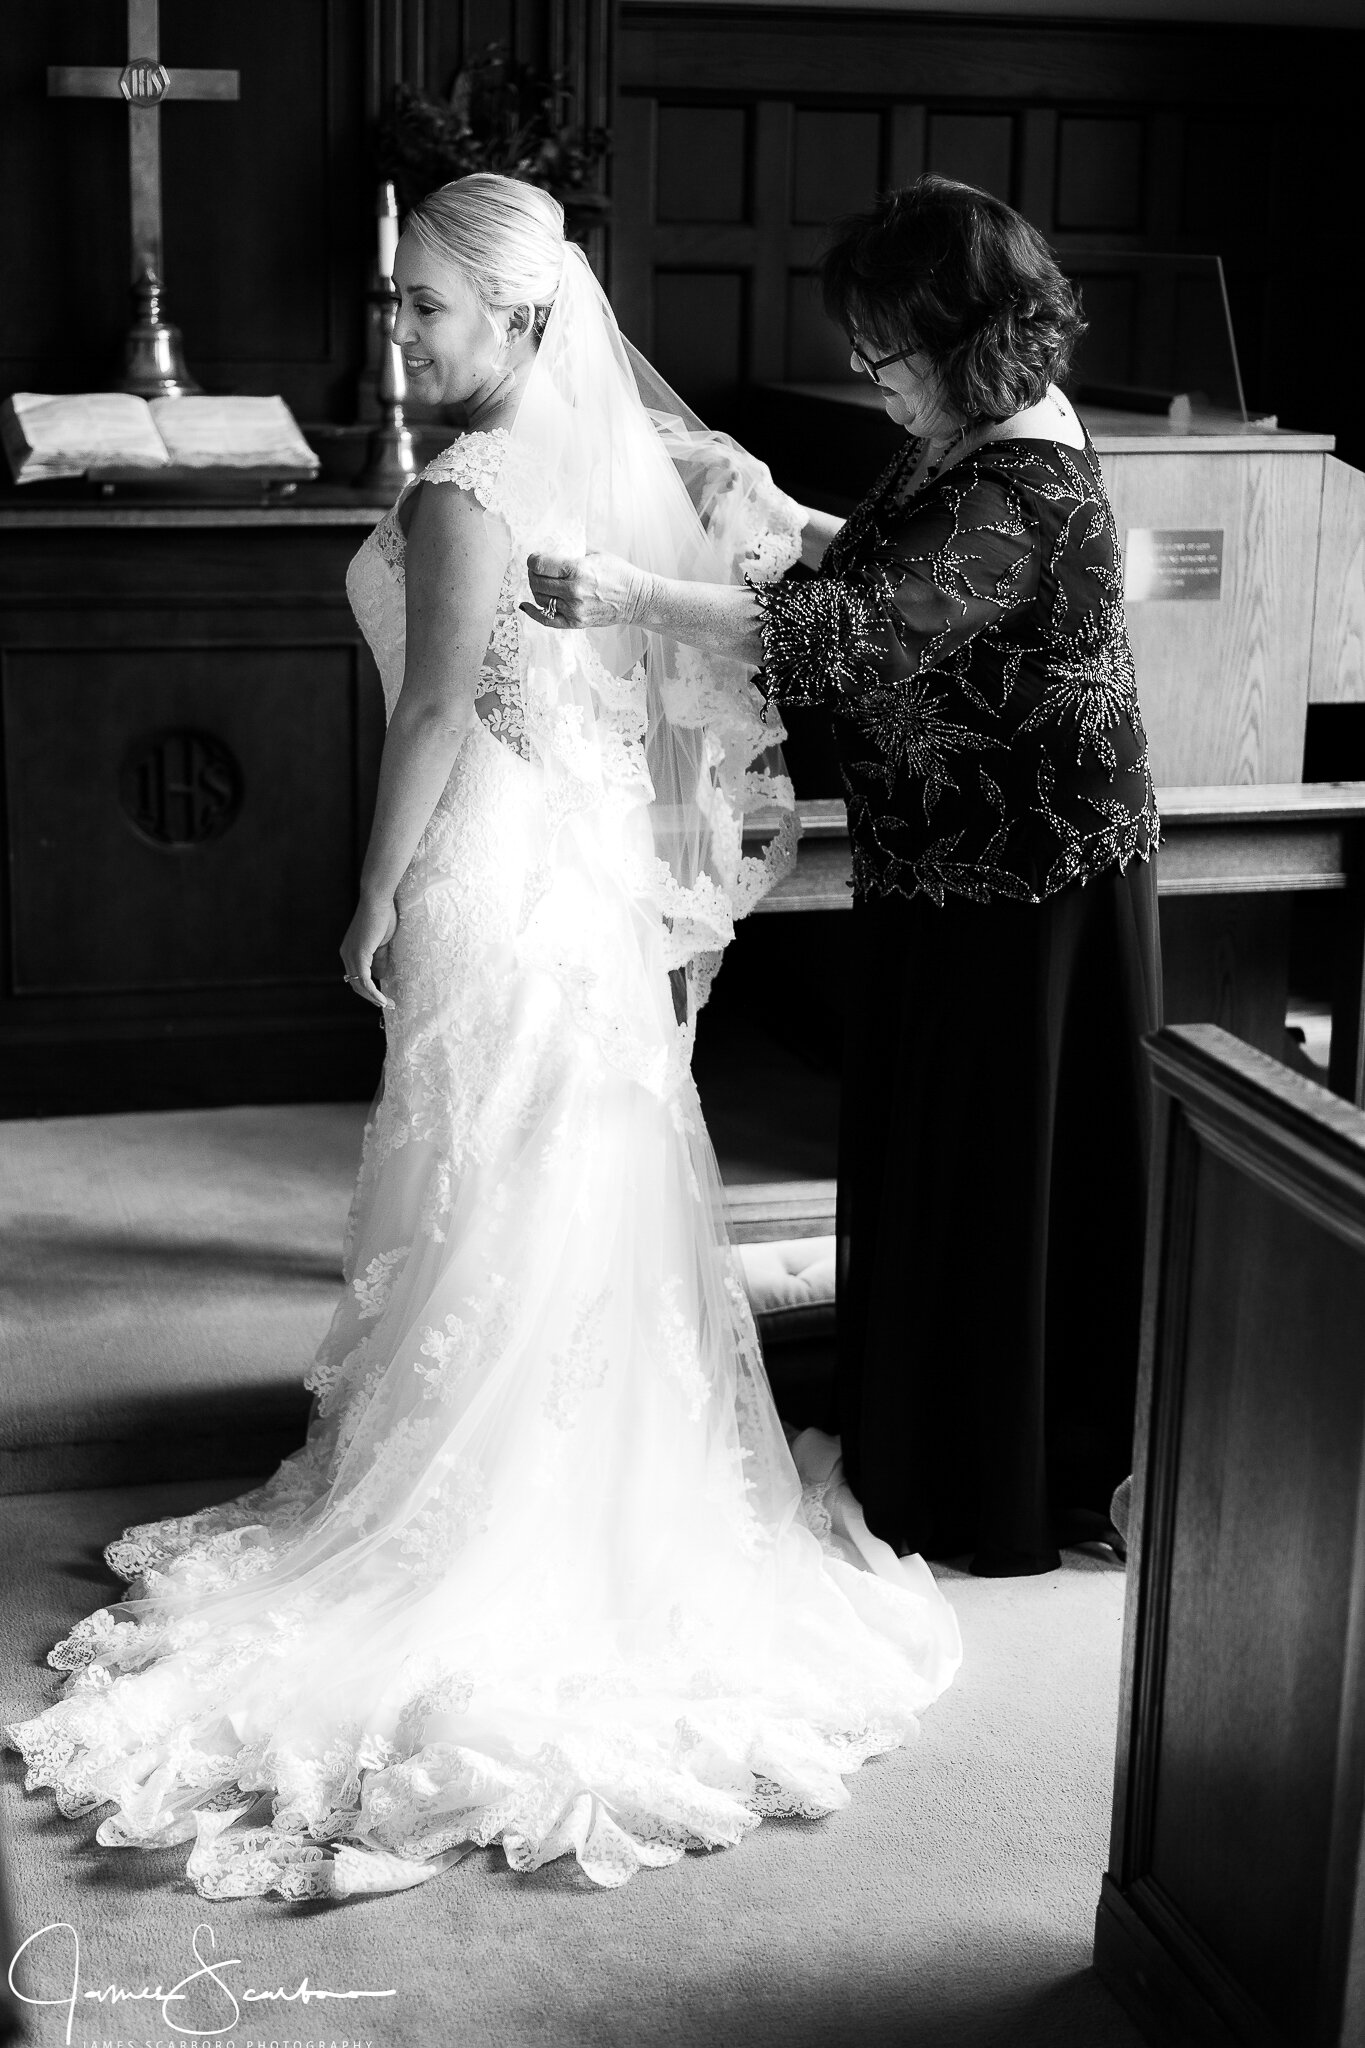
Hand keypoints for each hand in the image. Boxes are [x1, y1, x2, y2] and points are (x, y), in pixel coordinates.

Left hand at [340, 893, 396, 1010]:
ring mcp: (351, 955)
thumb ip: (379, 959)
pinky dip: (374, 992)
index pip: (356, 977)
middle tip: (387, 1005)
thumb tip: (380, 975)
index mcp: (350, 951)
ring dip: (373, 998)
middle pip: (355, 984)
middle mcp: (346, 955)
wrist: (377, 900)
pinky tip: (383, 1000)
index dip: (368, 990)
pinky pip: (365, 980)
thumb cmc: (381, 916)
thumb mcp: (381, 943)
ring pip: (359, 985)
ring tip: (388, 1005)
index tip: (382, 998)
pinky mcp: (359, 955)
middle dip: (371, 998)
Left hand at [521, 550, 655, 630]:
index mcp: (578, 570)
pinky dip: (533, 612)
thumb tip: (552, 547)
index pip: (540, 564)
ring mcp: (574, 609)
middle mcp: (573, 591)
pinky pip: (546, 620)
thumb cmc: (619, 574)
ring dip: (536, 589)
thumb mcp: (596, 553)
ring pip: (540, 599)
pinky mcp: (575, 623)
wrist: (636, 599)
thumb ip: (573, 549)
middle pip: (537, 581)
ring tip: (541, 582)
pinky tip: (525, 605)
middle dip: (533, 573)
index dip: (532, 559)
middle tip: (537, 569)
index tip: (534, 558)